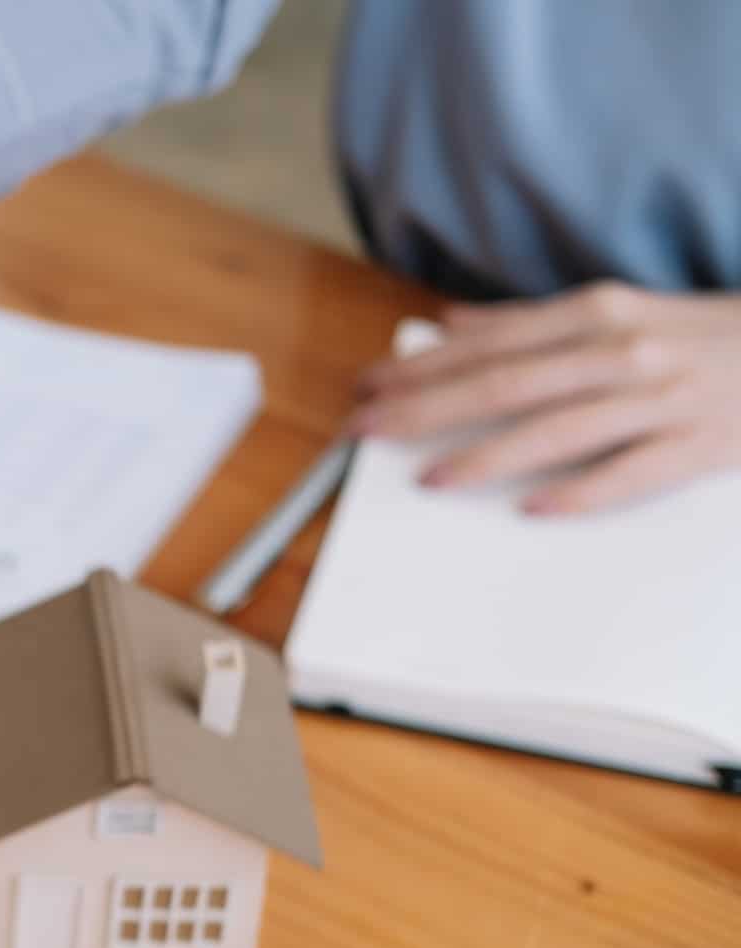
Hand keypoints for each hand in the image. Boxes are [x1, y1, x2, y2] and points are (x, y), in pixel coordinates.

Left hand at [350, 283, 740, 513]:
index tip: (368, 387)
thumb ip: (533, 321)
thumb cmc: (706, 336)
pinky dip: (581, 490)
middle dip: (427, 409)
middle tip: (369, 432)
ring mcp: (661, 396)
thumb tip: (453, 322)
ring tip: (430, 478)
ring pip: (557, 428)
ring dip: (486, 455)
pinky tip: (534, 509)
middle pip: (506, 383)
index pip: (490, 343)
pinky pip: (631, 473)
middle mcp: (623, 349)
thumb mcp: (620, 310)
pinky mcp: (699, 443)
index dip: (422, 367)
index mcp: (598, 313)